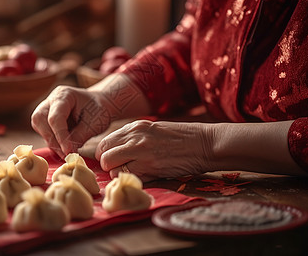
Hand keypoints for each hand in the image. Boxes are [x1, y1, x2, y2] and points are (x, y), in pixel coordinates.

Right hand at [31, 85, 112, 157]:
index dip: (60, 136)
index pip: (55, 117)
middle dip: (52, 139)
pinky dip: (53, 142)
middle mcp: (51, 100)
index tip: (68, 151)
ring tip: (67, 152)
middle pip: (40, 120)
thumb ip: (79, 136)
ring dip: (52, 142)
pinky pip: (43, 131)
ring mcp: (46, 108)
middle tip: (66, 153)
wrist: (99, 106)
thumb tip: (67, 151)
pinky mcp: (45, 119)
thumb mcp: (94, 124)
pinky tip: (65, 148)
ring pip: (38, 126)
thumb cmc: (99, 111)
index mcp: (64, 95)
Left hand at [95, 120, 213, 181]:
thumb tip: (117, 151)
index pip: (105, 143)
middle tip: (121, 169)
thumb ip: (134, 138)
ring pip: (112, 168)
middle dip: (109, 166)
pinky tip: (143, 177)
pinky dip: (132, 180)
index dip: (106, 155)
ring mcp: (141, 152)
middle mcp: (134, 138)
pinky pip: (128, 177)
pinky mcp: (150, 167)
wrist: (204, 144)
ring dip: (118, 175)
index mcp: (135, 127)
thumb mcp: (153, 130)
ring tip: (133, 173)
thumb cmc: (181, 138)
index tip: (114, 161)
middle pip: (104, 156)